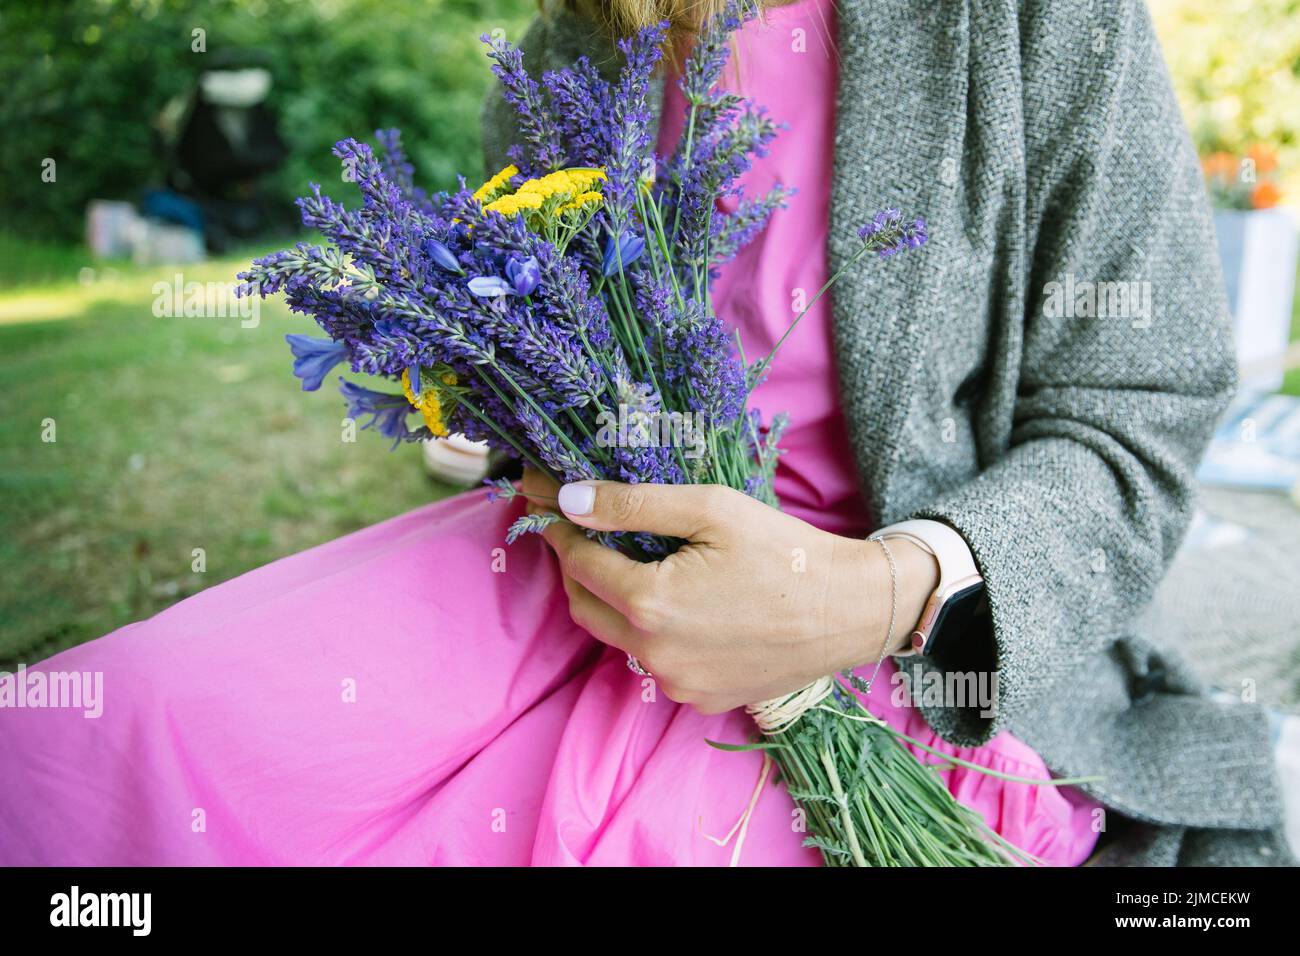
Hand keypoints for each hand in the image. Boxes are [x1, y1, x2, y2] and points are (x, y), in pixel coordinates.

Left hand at [520, 469, 938, 713]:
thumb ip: (633, 505)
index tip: (548, 500)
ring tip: (635, 561)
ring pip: (616, 636)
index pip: (577, 562)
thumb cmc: (786, 551)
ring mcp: (676, 683)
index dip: (560, 528)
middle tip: (586, 529)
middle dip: (577, 565)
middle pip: (585, 604)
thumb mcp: (711, 509)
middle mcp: (654, 654)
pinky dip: (650, 631)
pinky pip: (654, 662)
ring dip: (612, 599)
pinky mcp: (699, 698)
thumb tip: (568, 499)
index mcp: (650, 604)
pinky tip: (680, 602)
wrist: (853, 611)